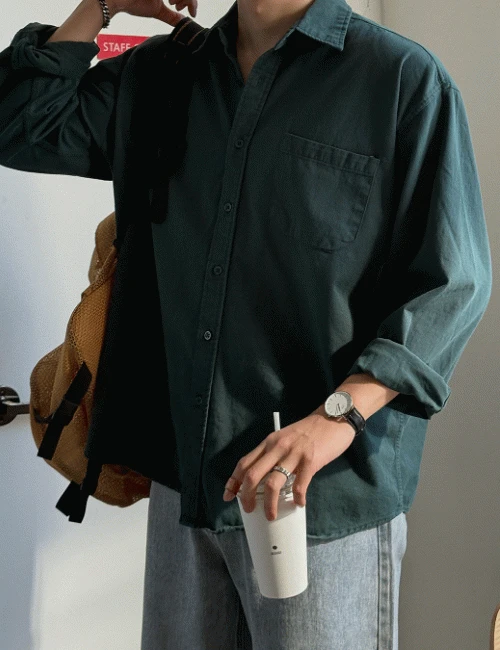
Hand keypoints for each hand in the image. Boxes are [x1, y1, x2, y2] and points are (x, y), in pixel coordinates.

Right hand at [111, 0, 197, 24]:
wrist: (116, 0)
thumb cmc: (131, 2)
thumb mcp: (157, 9)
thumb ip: (171, 16)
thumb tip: (184, 22)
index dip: (191, 1)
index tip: (191, 11)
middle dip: (189, 0)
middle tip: (180, 9)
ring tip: (175, 6)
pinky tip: (170, 3)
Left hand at [223, 410, 356, 520]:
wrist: (333, 418)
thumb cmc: (309, 431)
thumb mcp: (285, 438)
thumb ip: (274, 454)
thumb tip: (265, 480)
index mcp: (269, 442)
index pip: (244, 463)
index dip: (233, 481)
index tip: (228, 495)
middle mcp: (277, 447)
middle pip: (253, 475)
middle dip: (246, 496)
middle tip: (248, 509)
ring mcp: (294, 454)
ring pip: (272, 484)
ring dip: (269, 504)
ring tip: (270, 515)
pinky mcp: (310, 460)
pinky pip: (299, 485)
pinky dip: (297, 499)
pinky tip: (299, 503)